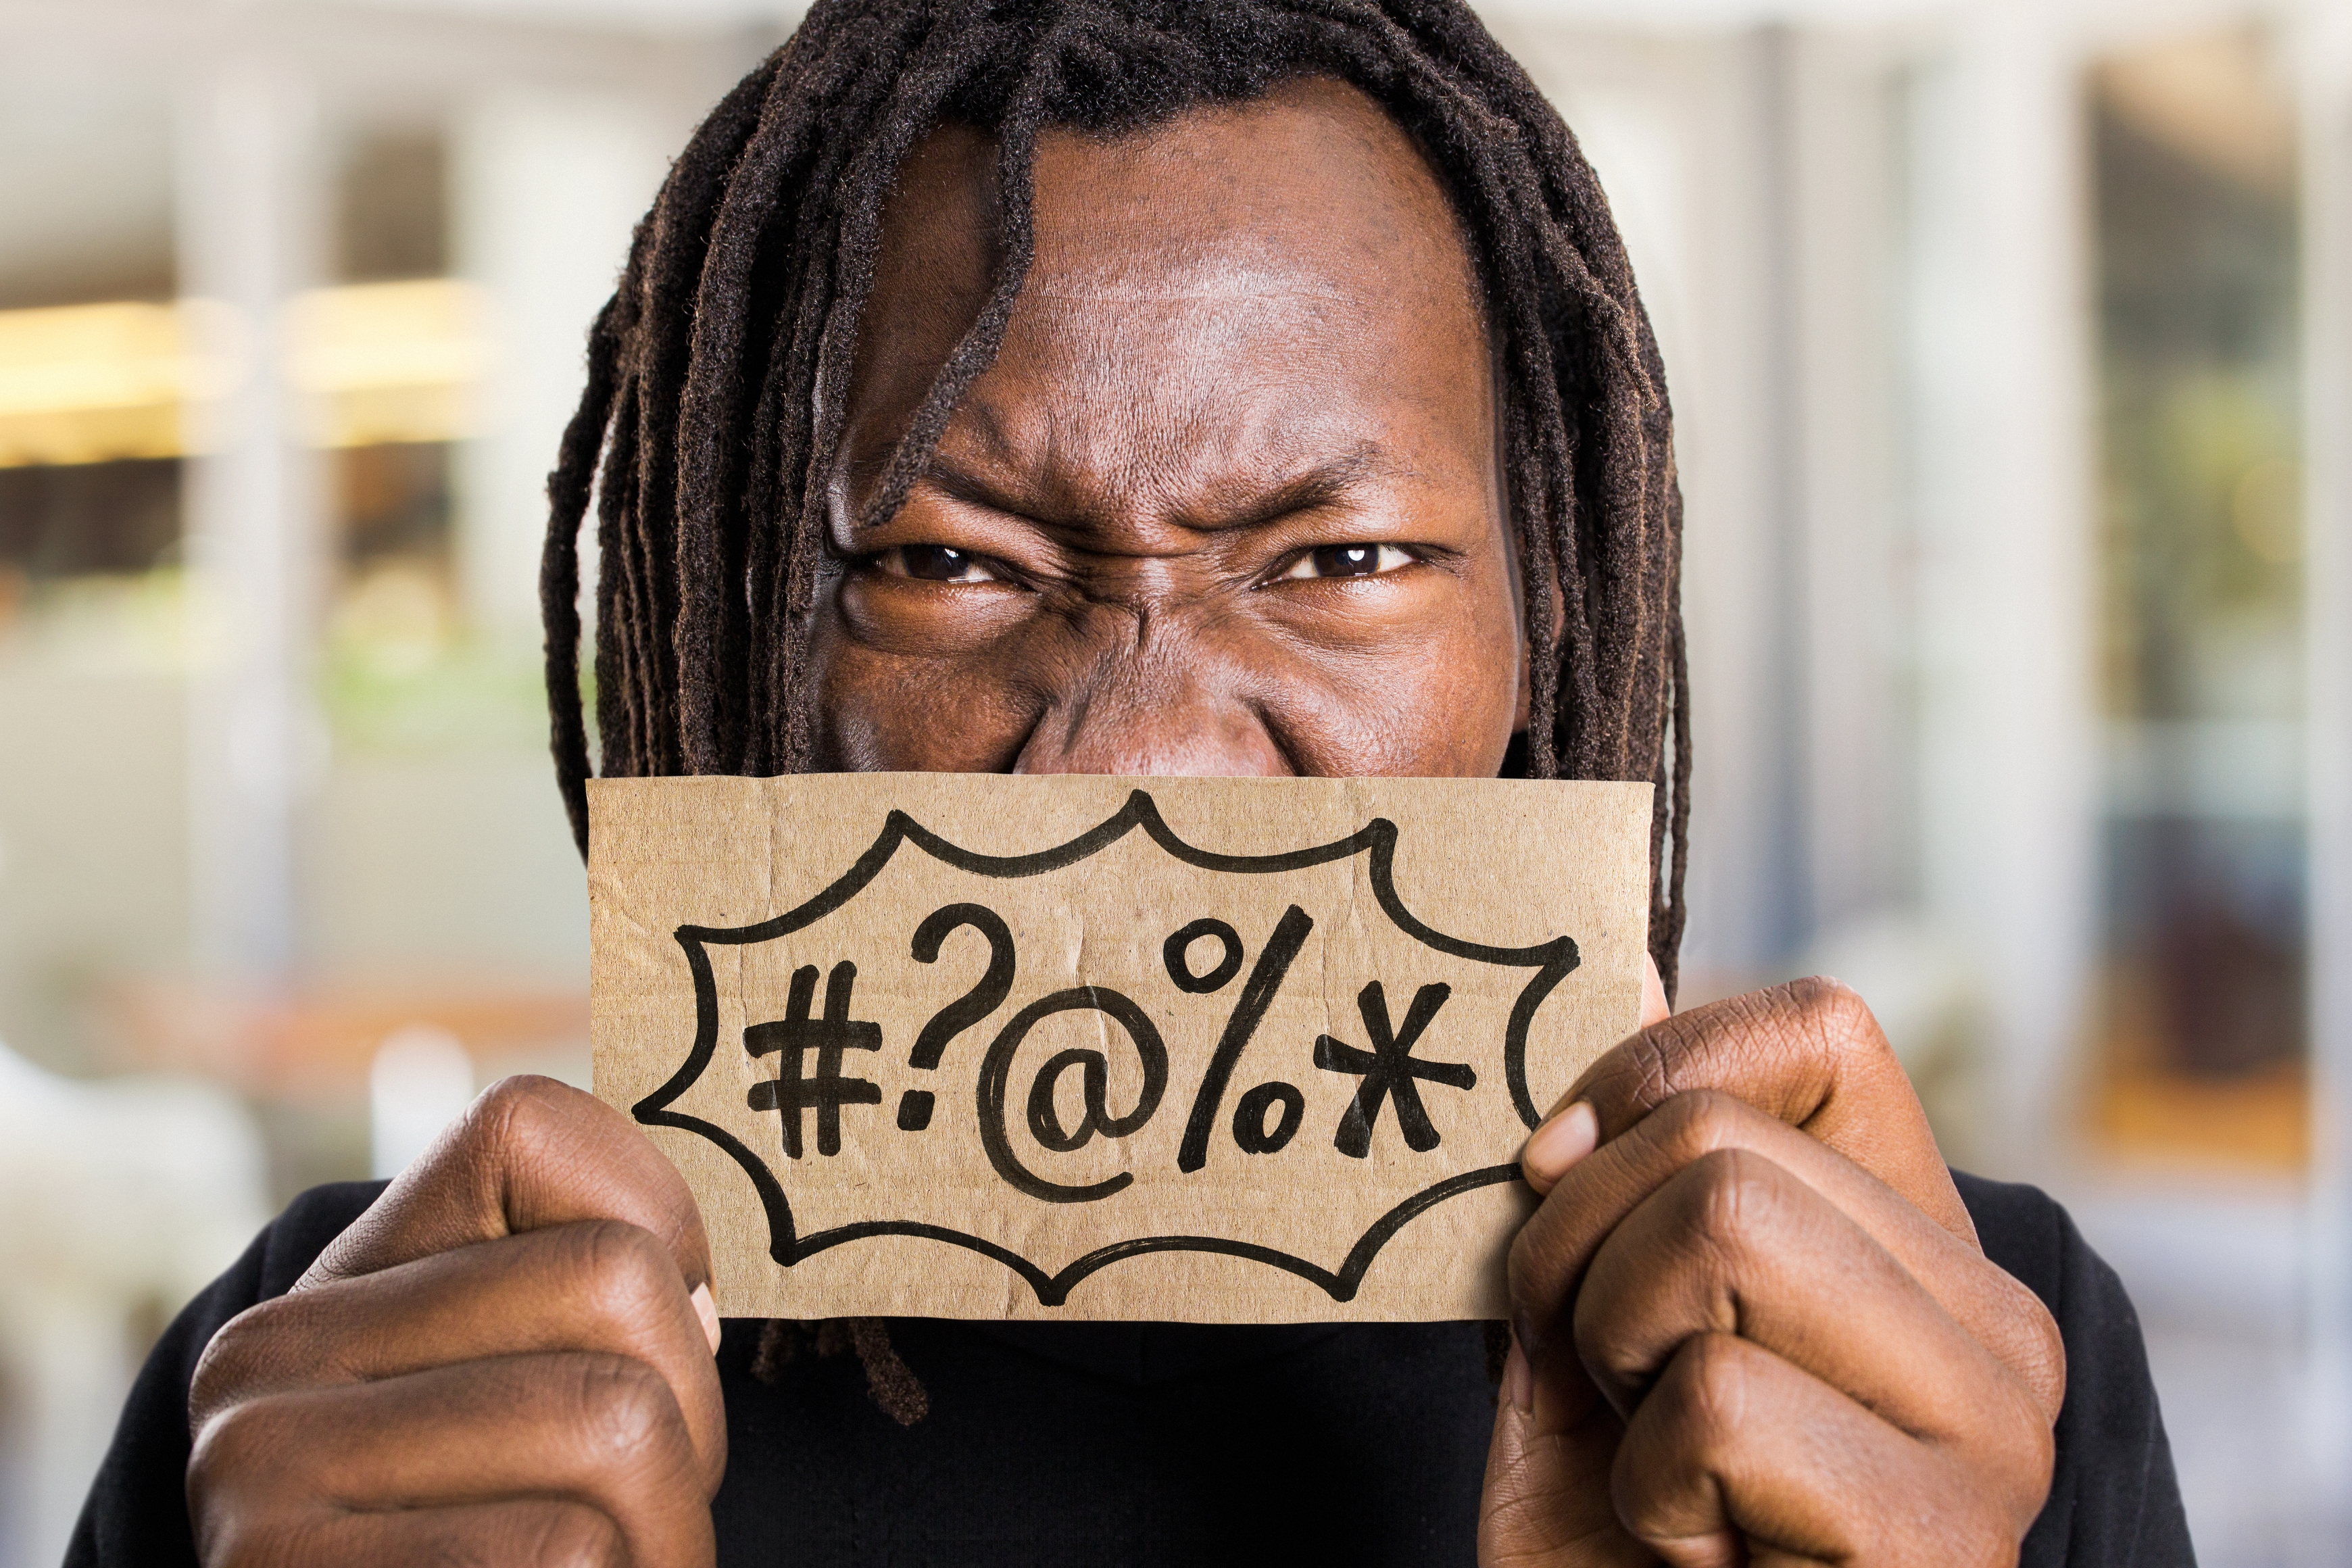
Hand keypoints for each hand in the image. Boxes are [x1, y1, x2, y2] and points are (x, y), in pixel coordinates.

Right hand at [186, 1077, 726, 1566]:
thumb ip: (590, 1288)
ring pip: (615, 1422)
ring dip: (669, 1524)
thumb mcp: (518, 1380)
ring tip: (609, 1566)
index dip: (657, 1231)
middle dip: (692, 1409)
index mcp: (337, 1277)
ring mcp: (266, 1487)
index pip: (535, 1126)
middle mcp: (268, 1364)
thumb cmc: (499, 1525)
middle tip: (649, 1500)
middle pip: (615, 1284)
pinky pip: (566, 1552)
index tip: (657, 1340)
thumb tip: (695, 1302)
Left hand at [1480, 972, 2063, 1566]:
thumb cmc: (1611, 1515)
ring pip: (1721, 1229)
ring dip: (1614, 1354)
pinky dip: (1644, 1487)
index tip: (1560, 1179)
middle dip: (1578, 1255)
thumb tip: (1589, 1026)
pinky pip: (1716, 1403)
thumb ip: (1612, 1181)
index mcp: (1924, 1244)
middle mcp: (1996, 1325)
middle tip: (1600, 1373)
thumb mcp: (1595, 1317)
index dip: (1642, 1079)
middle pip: (1718, 1140)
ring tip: (1652, 1450)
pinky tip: (1694, 1550)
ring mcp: (1992, 1438)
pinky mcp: (1939, 1545)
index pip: (1813, 1028)